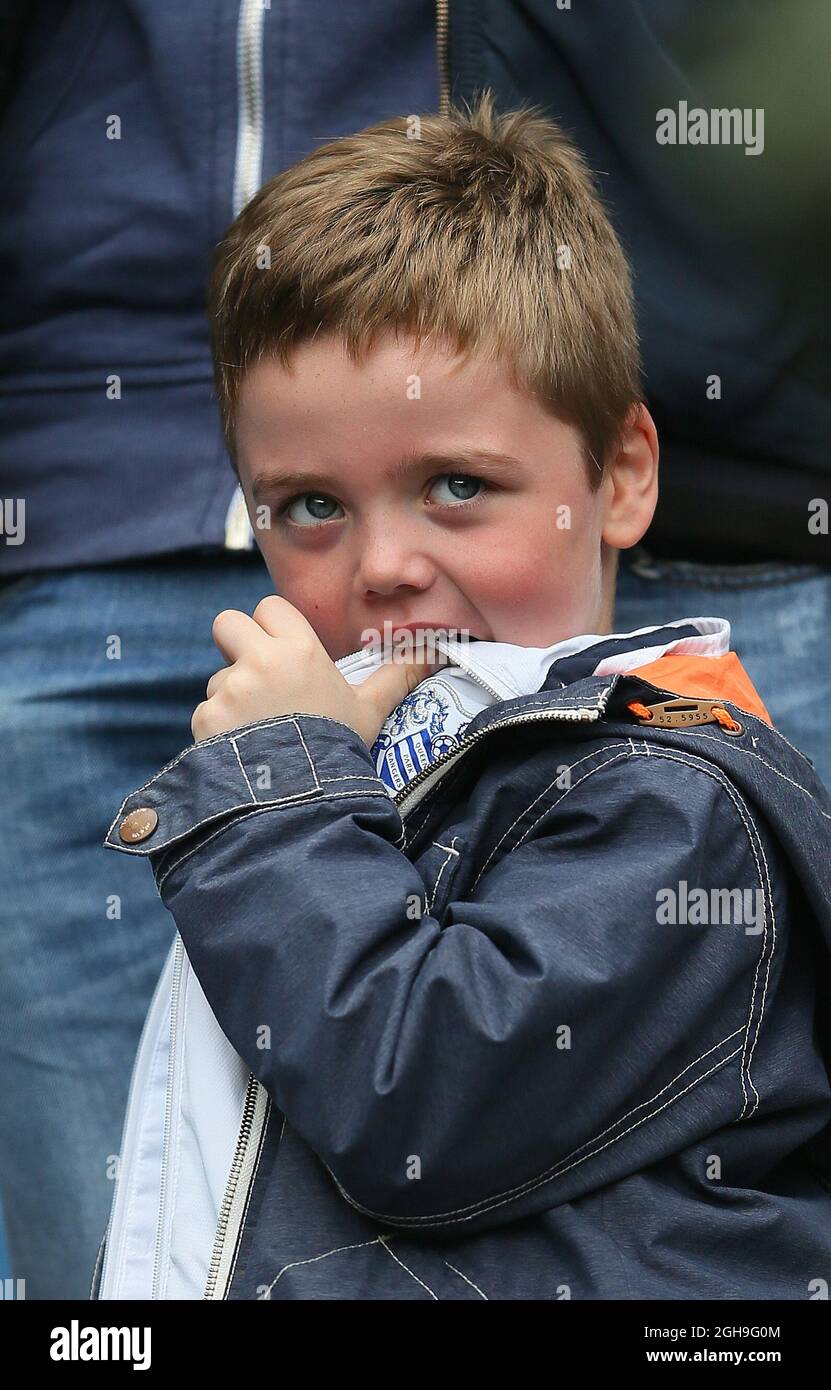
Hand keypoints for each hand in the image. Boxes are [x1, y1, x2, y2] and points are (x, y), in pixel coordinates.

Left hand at [191, 596, 439, 747]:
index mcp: (299, 650)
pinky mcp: (207, 718)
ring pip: (217, 677)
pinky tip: (243, 750)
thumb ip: (395, 678)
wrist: (302, 797)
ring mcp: (229, 690)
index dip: (272, 624)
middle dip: (236, 644)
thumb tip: (433, 654)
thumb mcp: (370, 711)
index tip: (281, 650)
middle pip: (228, 623)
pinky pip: (206, 712)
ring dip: (230, 695)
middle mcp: (260, 661)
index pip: (269, 607)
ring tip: (259, 729)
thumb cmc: (339, 747)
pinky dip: (218, 729)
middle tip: (257, 676)